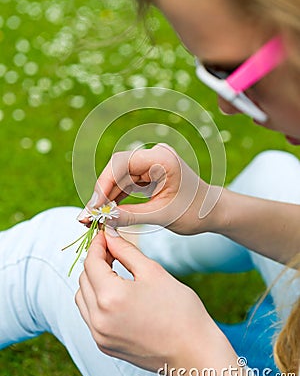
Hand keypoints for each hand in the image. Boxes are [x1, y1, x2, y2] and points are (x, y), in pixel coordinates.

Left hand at [75, 228, 219, 372]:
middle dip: (95, 261)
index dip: (97, 245)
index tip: (105, 236)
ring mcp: (100, 335)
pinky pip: (90, 316)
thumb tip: (110, 237)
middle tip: (113, 251)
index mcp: (110, 297)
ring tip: (114, 271)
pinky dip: (96, 300)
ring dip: (93, 281)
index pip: (91, 263)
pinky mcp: (104, 345)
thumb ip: (126, 251)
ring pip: (83, 298)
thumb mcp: (152, 271)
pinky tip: (115, 293)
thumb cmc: (180, 311)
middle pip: (84, 279)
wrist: (193, 351)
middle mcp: (99, 319)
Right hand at [79, 143, 222, 234]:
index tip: (93, 208)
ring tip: (94, 218)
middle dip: (102, 193)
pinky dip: (116, 198)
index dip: (103, 185)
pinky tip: (106, 212)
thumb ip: (130, 216)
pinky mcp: (149, 173)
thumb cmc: (195, 213)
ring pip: (119, 177)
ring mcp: (151, 163)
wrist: (213, 211)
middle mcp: (155, 156)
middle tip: (88, 216)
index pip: (121, 164)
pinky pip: (126, 183)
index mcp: (162, 159)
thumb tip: (101, 219)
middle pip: (117, 169)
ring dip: (107, 197)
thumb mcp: (162, 216)